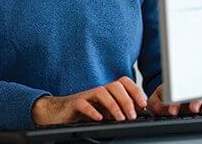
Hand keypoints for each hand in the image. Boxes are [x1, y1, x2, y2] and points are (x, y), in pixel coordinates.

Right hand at [31, 76, 147, 125]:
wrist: (58, 114)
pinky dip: (92, 110)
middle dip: (126, 100)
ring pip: (101, 92)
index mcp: (107, 92)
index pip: (124, 83)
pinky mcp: (73, 104)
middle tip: (132, 115)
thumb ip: (118, 110)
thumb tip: (137, 112)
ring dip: (113, 105)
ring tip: (119, 118)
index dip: (135, 91)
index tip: (143, 104)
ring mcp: (85, 96)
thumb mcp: (105, 112)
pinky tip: (99, 118)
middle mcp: (98, 91)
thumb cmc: (83, 114)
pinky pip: (83, 104)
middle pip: (115, 85)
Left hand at [146, 84, 201, 115]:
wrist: (176, 95)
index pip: (179, 91)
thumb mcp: (157, 99)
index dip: (176, 102)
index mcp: (180, 87)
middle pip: (197, 92)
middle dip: (195, 100)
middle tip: (192, 108)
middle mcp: (194, 89)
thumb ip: (155, 103)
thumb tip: (159, 108)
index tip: (172, 110)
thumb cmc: (168, 96)